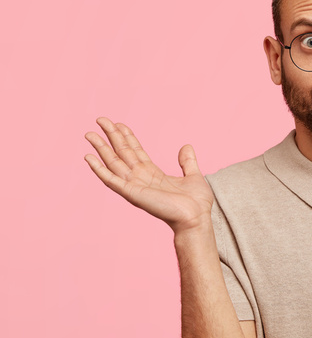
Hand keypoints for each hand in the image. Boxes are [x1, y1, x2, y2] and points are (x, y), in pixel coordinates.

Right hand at [84, 117, 212, 233]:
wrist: (196, 218)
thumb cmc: (196, 203)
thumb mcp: (193, 176)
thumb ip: (187, 162)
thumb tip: (186, 146)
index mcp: (153, 173)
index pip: (135, 151)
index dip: (126, 137)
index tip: (118, 123)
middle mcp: (141, 178)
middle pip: (122, 153)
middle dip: (111, 136)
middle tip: (100, 119)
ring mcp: (134, 185)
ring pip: (113, 163)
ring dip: (101, 148)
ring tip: (89, 134)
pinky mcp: (132, 193)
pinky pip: (111, 180)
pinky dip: (99, 169)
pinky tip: (88, 157)